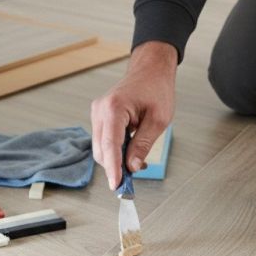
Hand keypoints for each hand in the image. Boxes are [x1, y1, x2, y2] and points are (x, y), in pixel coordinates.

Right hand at [91, 41, 176, 189]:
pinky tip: (129, 153)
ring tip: (136, 163)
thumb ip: (143, 145)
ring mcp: (97, 113)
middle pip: (101, 150)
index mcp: (114, 108)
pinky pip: (104, 141)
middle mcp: (100, 110)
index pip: (110, 145)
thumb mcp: (158, 120)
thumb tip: (132, 167)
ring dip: (115, 160)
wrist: (150, 70)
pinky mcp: (99, 117)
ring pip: (101, 148)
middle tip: (133, 180)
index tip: (117, 185)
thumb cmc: (156, 88)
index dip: (113, 168)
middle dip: (115, 167)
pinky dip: (115, 151)